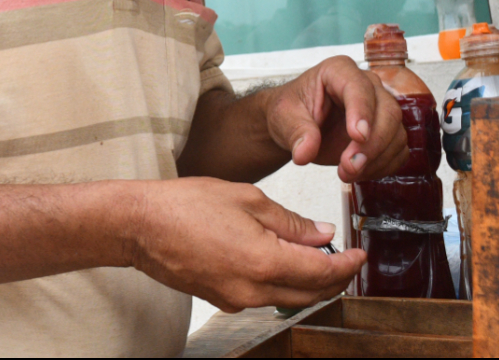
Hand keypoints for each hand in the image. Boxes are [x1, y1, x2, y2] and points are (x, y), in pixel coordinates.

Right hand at [131, 178, 362, 311]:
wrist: (139, 225)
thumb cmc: (184, 205)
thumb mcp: (246, 198)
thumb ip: (290, 221)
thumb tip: (322, 234)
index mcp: (264, 261)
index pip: (323, 272)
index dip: (347, 265)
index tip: (360, 254)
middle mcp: (252, 289)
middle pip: (310, 293)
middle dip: (334, 278)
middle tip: (346, 258)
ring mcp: (236, 300)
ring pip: (288, 298)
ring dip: (308, 282)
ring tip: (316, 257)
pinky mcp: (221, 300)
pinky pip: (263, 296)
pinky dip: (281, 283)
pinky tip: (280, 261)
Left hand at [264, 56, 407, 182]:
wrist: (294, 125)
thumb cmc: (290, 111)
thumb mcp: (283, 118)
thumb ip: (296, 132)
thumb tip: (304, 152)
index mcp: (338, 71)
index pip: (359, 87)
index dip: (362, 111)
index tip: (357, 136)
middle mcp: (366, 86)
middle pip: (387, 111)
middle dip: (372, 144)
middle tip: (350, 165)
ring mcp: (379, 109)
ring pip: (397, 133)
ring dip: (376, 159)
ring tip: (347, 173)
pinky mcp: (386, 132)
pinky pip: (398, 150)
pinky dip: (383, 166)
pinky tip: (360, 172)